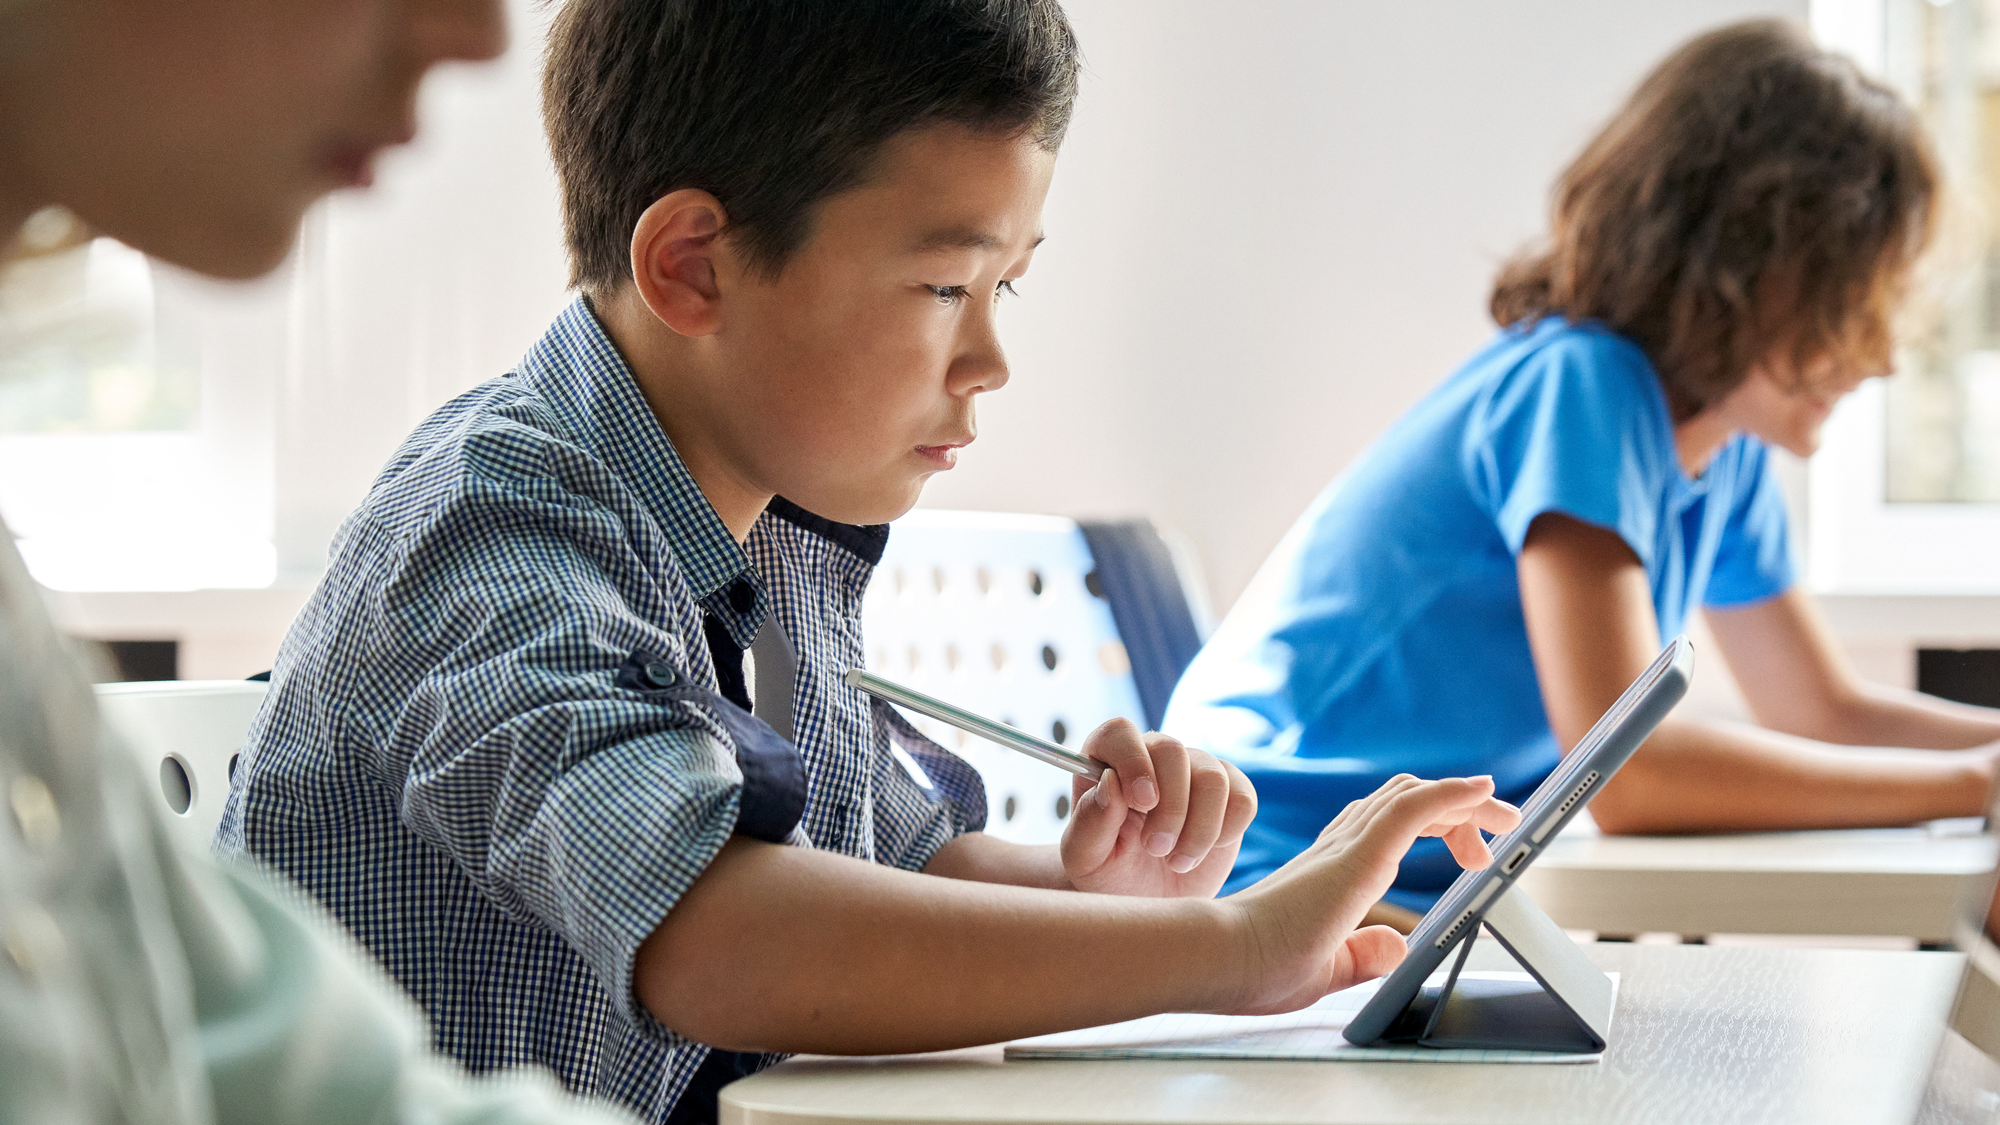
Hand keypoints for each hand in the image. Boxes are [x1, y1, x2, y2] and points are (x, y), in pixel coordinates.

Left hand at [1059, 719, 1256, 897]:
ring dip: (1198, 829)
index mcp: (1107, 762)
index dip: (1132, 761)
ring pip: (1213, 777)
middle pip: (1172, 751)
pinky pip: (1242, 798)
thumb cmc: (1110, 876)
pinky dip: (1227, 831)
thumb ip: (1090, 822)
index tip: (1140, 803)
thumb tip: (1111, 782)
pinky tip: (1202, 852)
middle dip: (1169, 808)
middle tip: (1155, 849)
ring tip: (1176, 862)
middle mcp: (1152, 757)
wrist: (1147, 903)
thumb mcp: (1086, 859)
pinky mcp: (1231, 795)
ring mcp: (1195, 772)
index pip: (1119, 732)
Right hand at [1220, 774, 1519, 1014]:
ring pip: (1412, 798)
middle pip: (1404, 804)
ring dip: (1463, 801)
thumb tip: (1396, 947)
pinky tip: (1480, 791)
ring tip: (1502, 814)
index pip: (1384, 827)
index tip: (1466, 849)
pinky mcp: (1354, 857)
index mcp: (1327, 873)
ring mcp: (1345, 849)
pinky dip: (1450, 795)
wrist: (1213, 960)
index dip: (1429, 824)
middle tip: (1500, 825)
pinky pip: (1411, 810)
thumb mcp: (1322, 970)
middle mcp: (1336, 850)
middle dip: (1458, 810)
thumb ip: (1359, 956)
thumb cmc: (1248, 969)